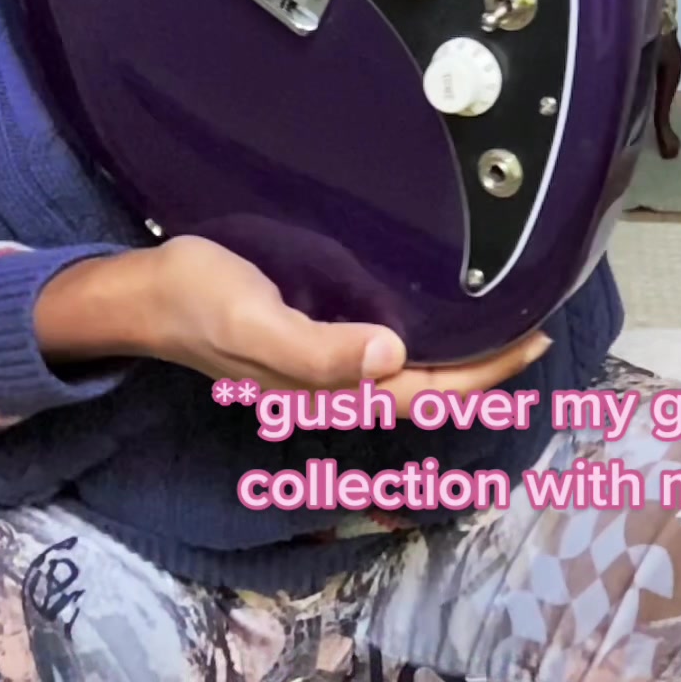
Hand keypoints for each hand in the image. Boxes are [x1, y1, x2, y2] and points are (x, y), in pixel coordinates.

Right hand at [35, 236, 550, 415]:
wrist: (144, 291)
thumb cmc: (198, 298)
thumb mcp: (251, 321)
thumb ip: (316, 349)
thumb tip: (393, 358)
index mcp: (325, 385)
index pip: (424, 390)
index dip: (483, 373)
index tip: (532, 337)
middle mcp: (334, 380)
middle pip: (427, 385)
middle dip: (485, 366)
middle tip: (537, 320)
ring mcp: (325, 359)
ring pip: (410, 369)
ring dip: (460, 351)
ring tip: (506, 313)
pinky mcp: (316, 332)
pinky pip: (385, 346)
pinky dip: (425, 333)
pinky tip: (441, 305)